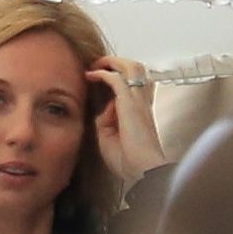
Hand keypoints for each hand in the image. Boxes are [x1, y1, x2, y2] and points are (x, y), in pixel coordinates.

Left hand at [89, 56, 169, 185]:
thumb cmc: (128, 161)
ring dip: (112, 62)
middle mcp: (141, 102)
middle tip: (97, 65)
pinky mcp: (130, 103)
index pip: (130, 84)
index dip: (115, 77)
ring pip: (132, 67)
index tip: (97, 77)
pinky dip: (103, 73)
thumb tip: (103, 107)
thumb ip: (105, 120)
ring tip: (95, 65)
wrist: (141, 171)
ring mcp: (138, 101)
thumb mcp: (109, 137)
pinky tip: (91, 75)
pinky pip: (117, 79)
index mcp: (139, 111)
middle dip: (116, 62)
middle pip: (136, 69)